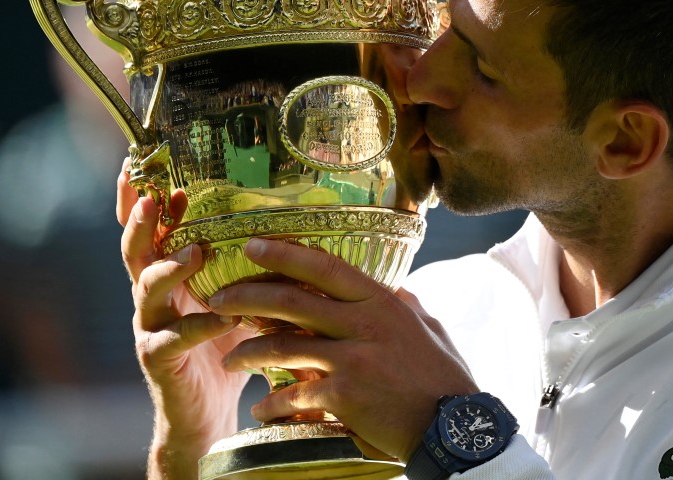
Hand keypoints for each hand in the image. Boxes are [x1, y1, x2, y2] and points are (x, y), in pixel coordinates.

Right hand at [117, 163, 252, 479]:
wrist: (208, 411)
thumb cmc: (225, 344)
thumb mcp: (237, 295)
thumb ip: (248, 264)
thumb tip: (289, 223)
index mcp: (168, 275)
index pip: (152, 231)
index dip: (147, 202)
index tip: (155, 171)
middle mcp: (151, 296)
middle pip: (135, 250)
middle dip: (142, 222)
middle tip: (157, 198)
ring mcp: (150, 327)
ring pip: (146, 289)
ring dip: (170, 267)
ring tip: (195, 251)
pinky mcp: (159, 359)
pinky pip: (174, 337)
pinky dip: (199, 325)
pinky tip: (222, 316)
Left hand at [208, 238, 476, 461]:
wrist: (453, 426)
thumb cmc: (442, 378)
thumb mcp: (428, 330)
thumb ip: (407, 309)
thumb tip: (399, 292)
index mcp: (381, 303)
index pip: (326, 266)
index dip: (286, 254)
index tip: (253, 246)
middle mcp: (364, 323)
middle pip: (293, 301)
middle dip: (248, 297)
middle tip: (219, 300)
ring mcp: (352, 358)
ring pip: (284, 346)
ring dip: (249, 352)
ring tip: (230, 360)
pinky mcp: (344, 395)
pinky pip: (294, 394)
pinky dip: (272, 403)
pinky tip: (261, 410)